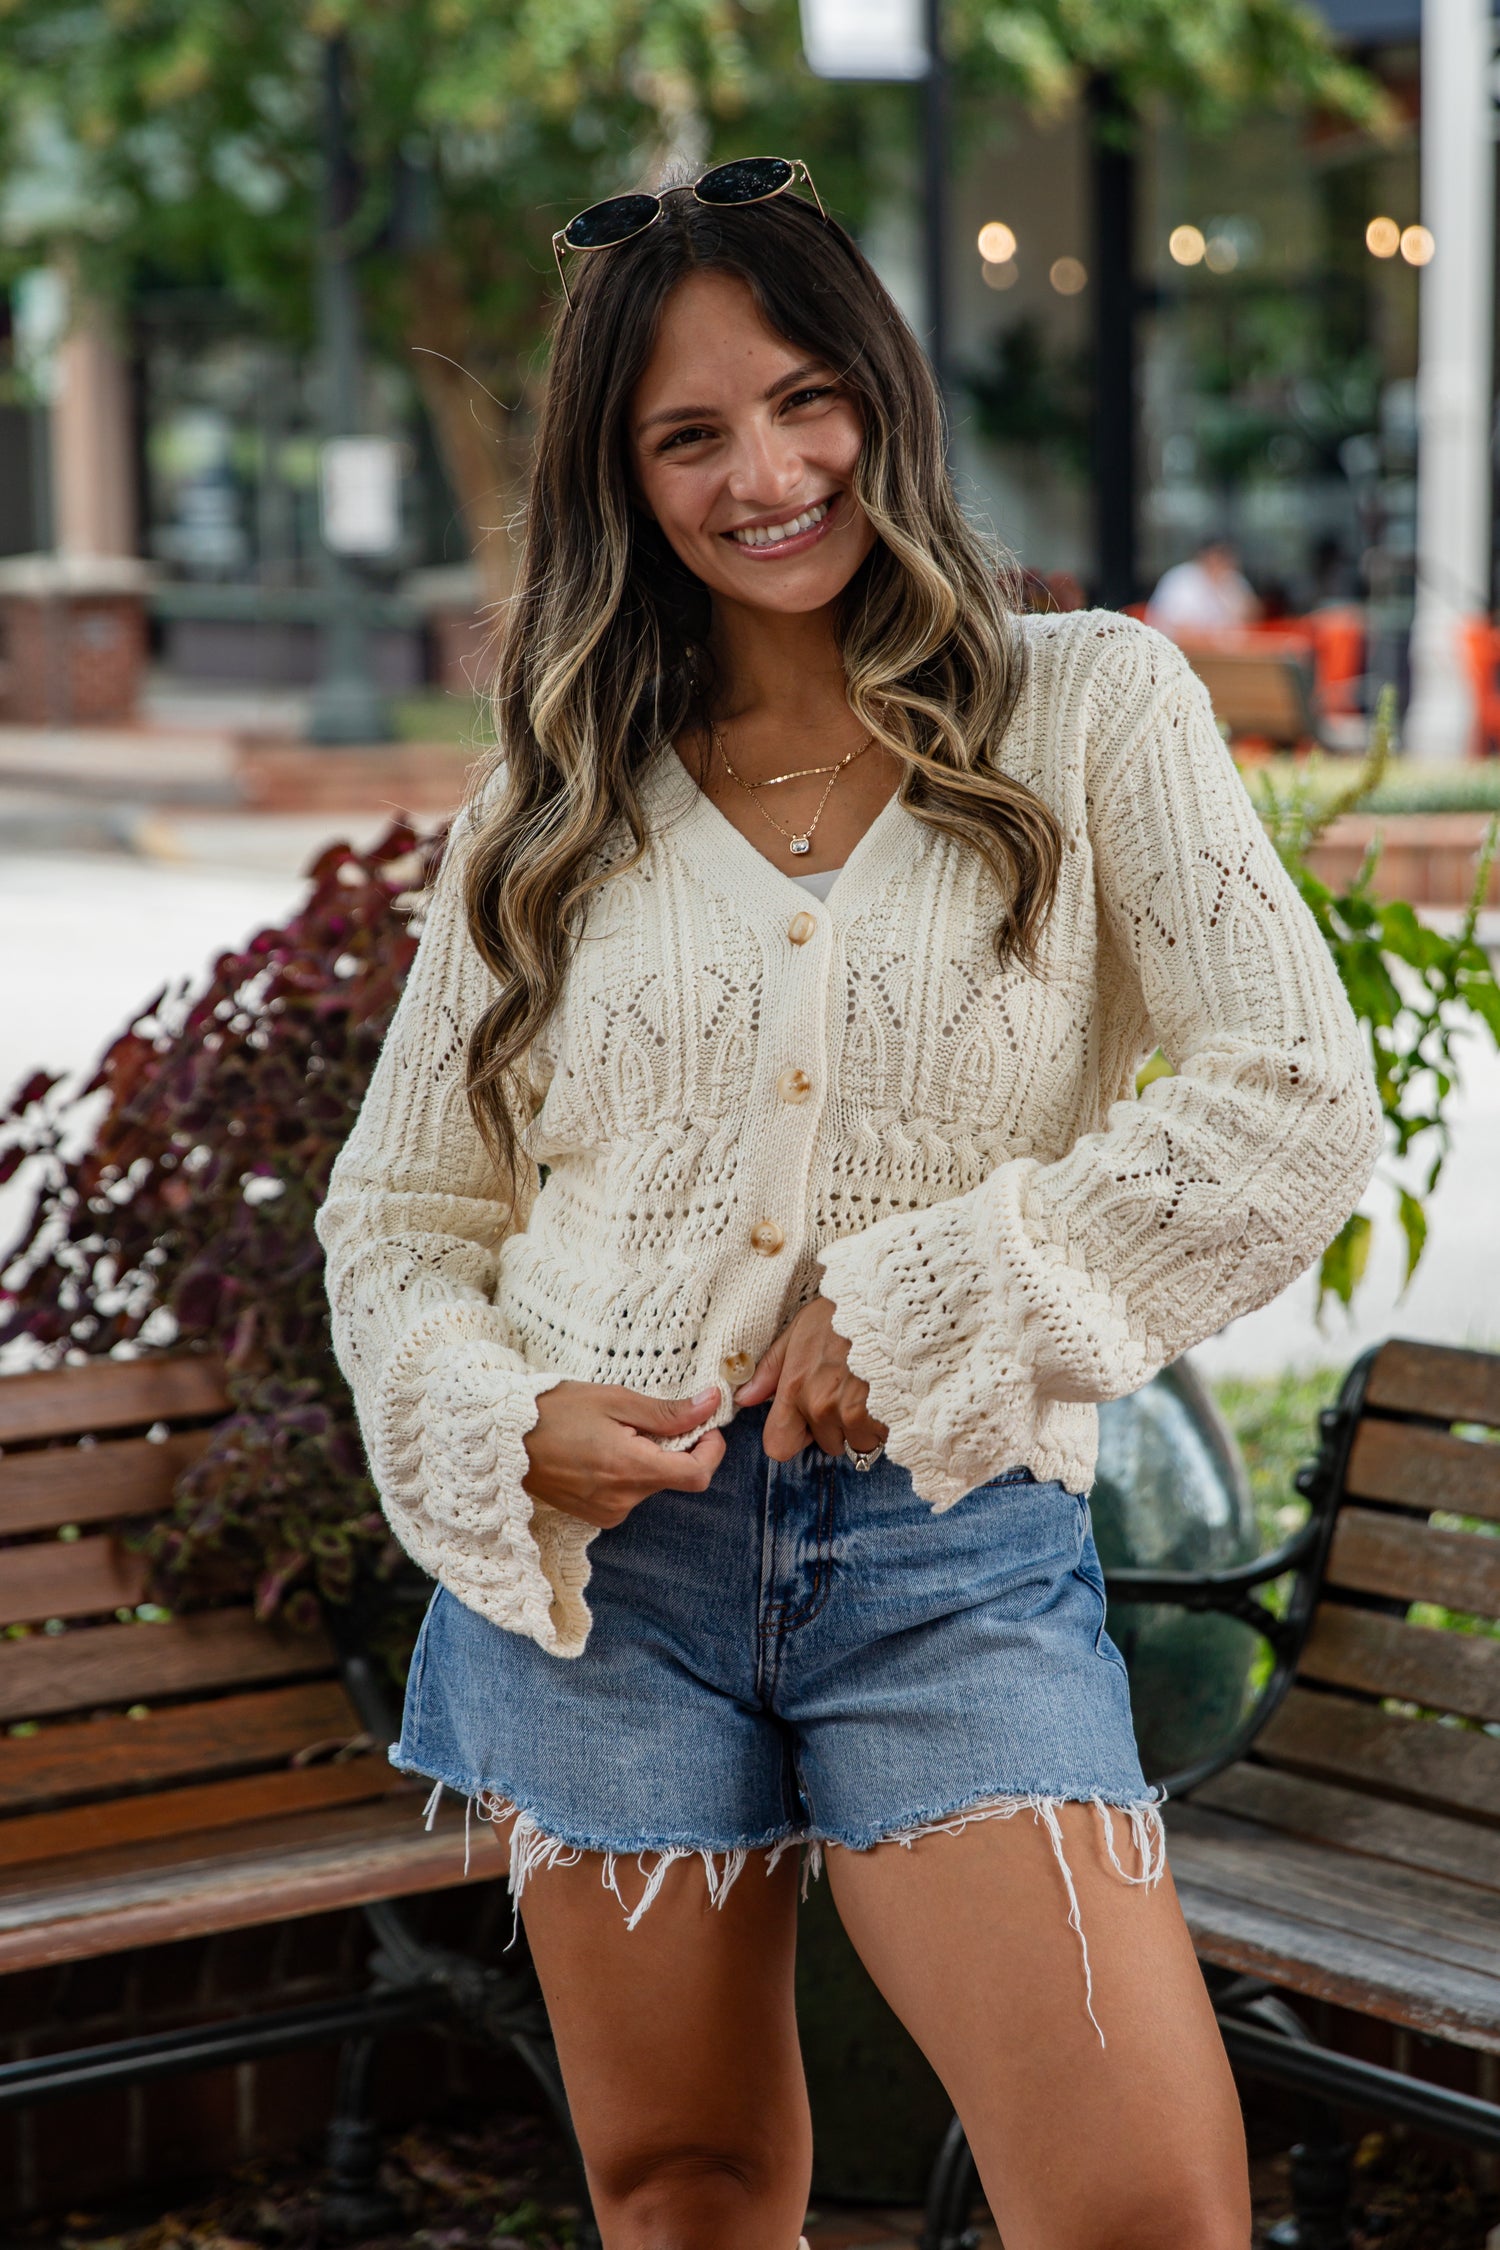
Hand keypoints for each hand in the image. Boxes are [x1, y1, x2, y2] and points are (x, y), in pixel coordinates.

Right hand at [522, 1382, 726, 1528]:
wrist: (502, 1440)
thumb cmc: (555, 1411)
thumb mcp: (615, 1400)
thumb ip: (667, 1411)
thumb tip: (710, 1405)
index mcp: (630, 1469)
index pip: (697, 1474)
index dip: (712, 1450)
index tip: (707, 1426)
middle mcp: (622, 1500)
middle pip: (673, 1477)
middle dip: (673, 1448)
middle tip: (645, 1418)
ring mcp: (607, 1513)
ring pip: (650, 1485)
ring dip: (647, 1460)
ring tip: (612, 1433)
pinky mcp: (595, 1517)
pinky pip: (628, 1495)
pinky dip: (627, 1473)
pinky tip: (599, 1452)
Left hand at [733, 1294, 888, 1462]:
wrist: (889, 1305)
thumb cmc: (843, 1314)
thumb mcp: (799, 1330)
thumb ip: (770, 1369)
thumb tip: (745, 1398)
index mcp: (795, 1388)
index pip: (779, 1446)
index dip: (795, 1438)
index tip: (807, 1423)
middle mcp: (821, 1406)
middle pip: (827, 1444)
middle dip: (837, 1428)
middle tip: (848, 1395)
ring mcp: (854, 1413)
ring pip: (857, 1444)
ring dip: (864, 1428)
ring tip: (870, 1395)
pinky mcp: (885, 1414)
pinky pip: (881, 1438)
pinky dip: (886, 1425)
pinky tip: (887, 1397)